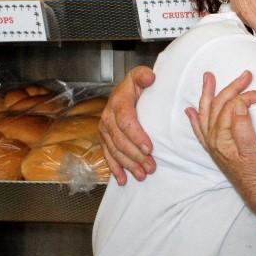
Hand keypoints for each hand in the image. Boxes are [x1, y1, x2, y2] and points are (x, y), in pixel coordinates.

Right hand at [99, 66, 155, 184]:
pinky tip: (123, 180)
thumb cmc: (135, 86)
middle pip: (120, 140)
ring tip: (143, 175)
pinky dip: (115, 169)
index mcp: (118, 102)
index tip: (150, 148)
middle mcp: (107, 118)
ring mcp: (104, 130)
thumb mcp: (139, 76)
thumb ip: (143, 76)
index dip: (136, 136)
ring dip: (128, 165)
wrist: (122, 92)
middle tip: (151, 166)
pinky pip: (108, 156)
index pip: (126, 121)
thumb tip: (150, 77)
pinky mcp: (104, 140)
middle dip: (135, 155)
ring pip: (115, 151)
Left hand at [185, 71, 255, 220]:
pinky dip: (196, 118)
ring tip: (208, 78)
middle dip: (230, 88)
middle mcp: (212, 140)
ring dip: (208, 94)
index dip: (246, 96)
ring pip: (206, 113)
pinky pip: (200, 130)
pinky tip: (191, 111)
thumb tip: (239, 104)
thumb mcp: (253, 150)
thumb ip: (244, 126)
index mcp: (220, 138)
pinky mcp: (216, 149)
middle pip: (218, 106)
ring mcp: (212, 144)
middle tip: (245, 74)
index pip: (231, 107)